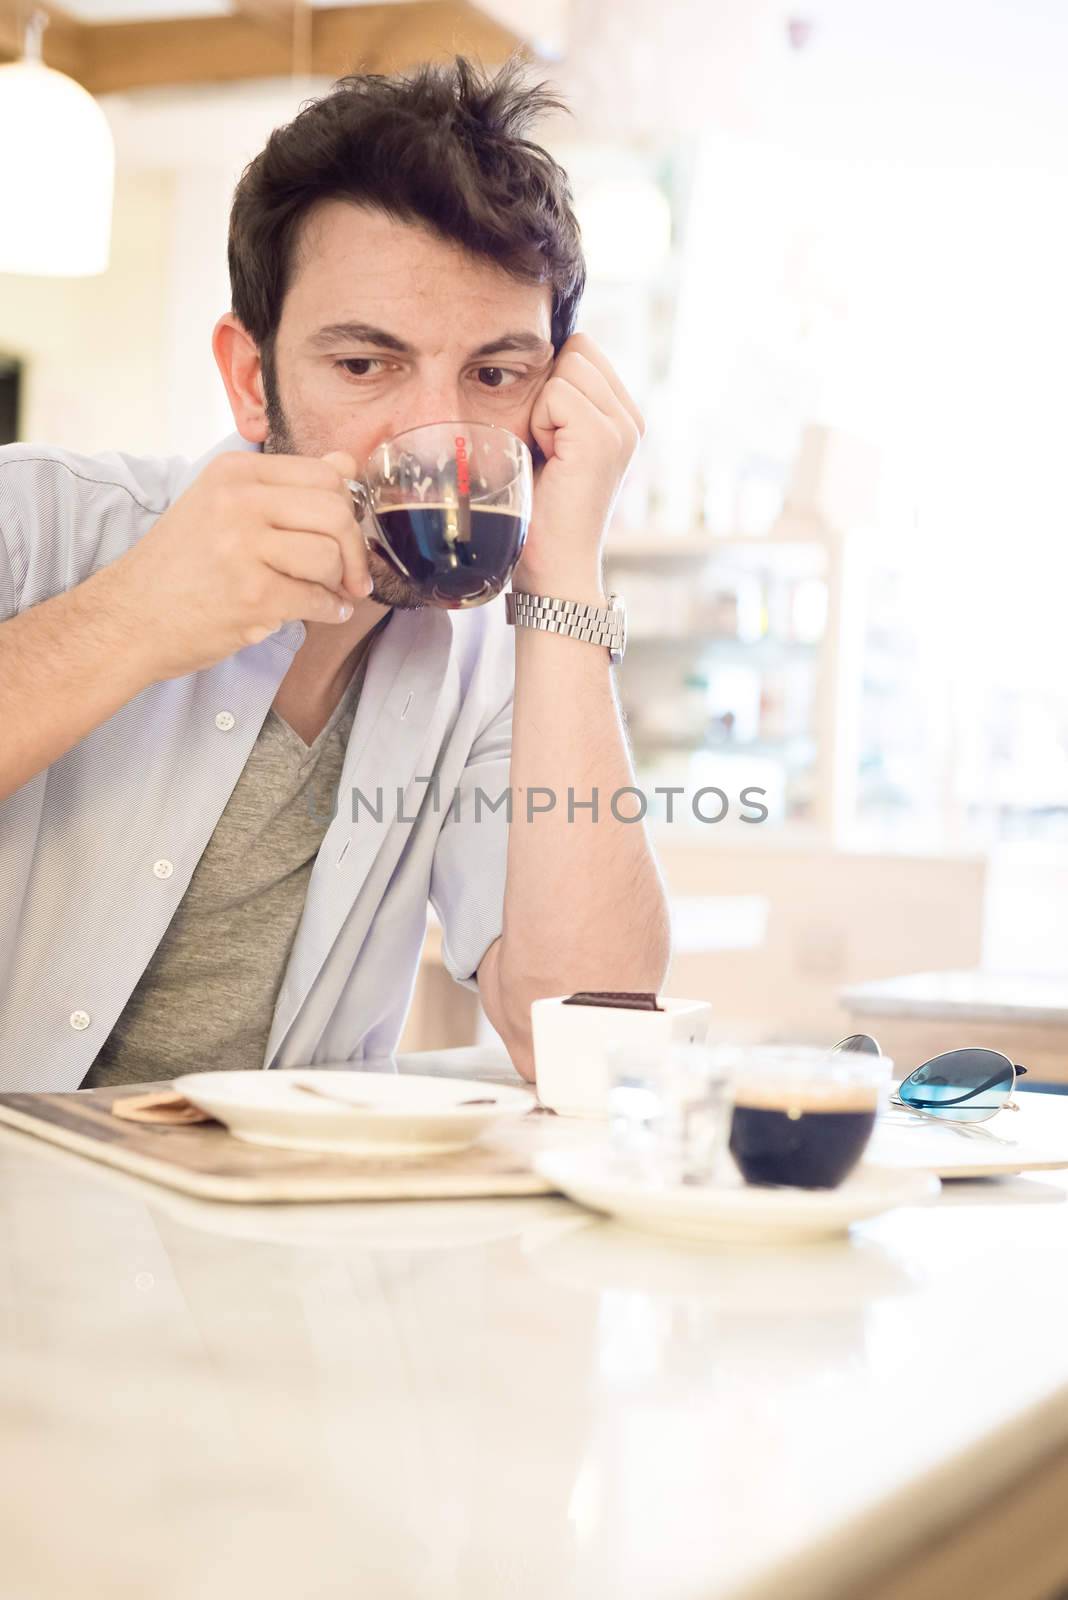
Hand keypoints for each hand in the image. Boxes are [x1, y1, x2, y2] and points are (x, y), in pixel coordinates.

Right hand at [106, 450, 370, 680]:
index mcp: (235, 472)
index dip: (348, 510)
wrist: (129, 617)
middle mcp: (238, 501)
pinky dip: (329, 611)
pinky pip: (316, 599)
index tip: (345, 537)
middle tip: (351, 576)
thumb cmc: (181, 565)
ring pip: (329, 556)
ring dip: (339, 584)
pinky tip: (324, 613)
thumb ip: (285, 486)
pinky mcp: (251, 594)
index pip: (324, 475)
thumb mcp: (222, 506)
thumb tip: (346, 465)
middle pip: (335, 513)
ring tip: (328, 594)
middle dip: (355, 550)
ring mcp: (243, 547)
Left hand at [516, 332, 644, 595]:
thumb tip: (536, 354)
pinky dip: (540, 423)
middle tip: (549, 448)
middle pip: (577, 351)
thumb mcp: (553, 446)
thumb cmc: (541, 514)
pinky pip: (557, 393)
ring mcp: (622, 428)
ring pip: (567, 366)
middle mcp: (631, 420)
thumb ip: (559, 402)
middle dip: (548, 391)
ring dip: (543, 408)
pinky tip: (549, 460)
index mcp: (624, 418)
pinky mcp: (603, 437)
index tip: (551, 436)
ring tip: (550, 455)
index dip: (553, 382)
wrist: (554, 569)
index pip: (584, 351)